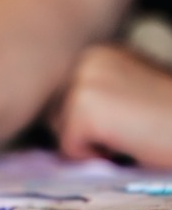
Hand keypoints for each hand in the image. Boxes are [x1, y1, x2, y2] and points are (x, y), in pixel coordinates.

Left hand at [48, 45, 171, 168]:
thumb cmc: (169, 117)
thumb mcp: (128, 92)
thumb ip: (93, 93)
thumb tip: (49, 113)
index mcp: (94, 53)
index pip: (58, 98)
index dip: (86, 120)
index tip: (122, 118)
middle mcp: (84, 60)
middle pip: (52, 113)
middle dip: (82, 130)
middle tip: (129, 127)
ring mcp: (82, 82)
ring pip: (60, 132)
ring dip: (90, 143)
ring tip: (130, 132)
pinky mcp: (85, 110)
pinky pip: (70, 149)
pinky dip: (97, 156)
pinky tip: (129, 143)